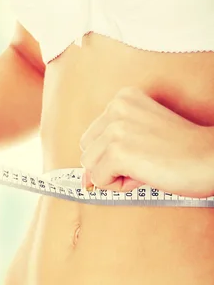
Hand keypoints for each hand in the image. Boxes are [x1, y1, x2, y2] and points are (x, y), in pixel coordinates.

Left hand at [79, 86, 213, 197]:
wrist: (212, 159)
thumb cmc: (183, 151)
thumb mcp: (140, 139)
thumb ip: (107, 151)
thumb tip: (83, 180)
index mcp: (122, 99)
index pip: (93, 137)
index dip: (115, 153)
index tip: (144, 149)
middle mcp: (116, 108)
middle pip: (86, 150)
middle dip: (110, 164)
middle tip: (145, 160)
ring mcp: (116, 129)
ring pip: (90, 166)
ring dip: (115, 175)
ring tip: (146, 166)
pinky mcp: (118, 151)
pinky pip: (99, 180)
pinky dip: (119, 186)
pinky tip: (145, 174)